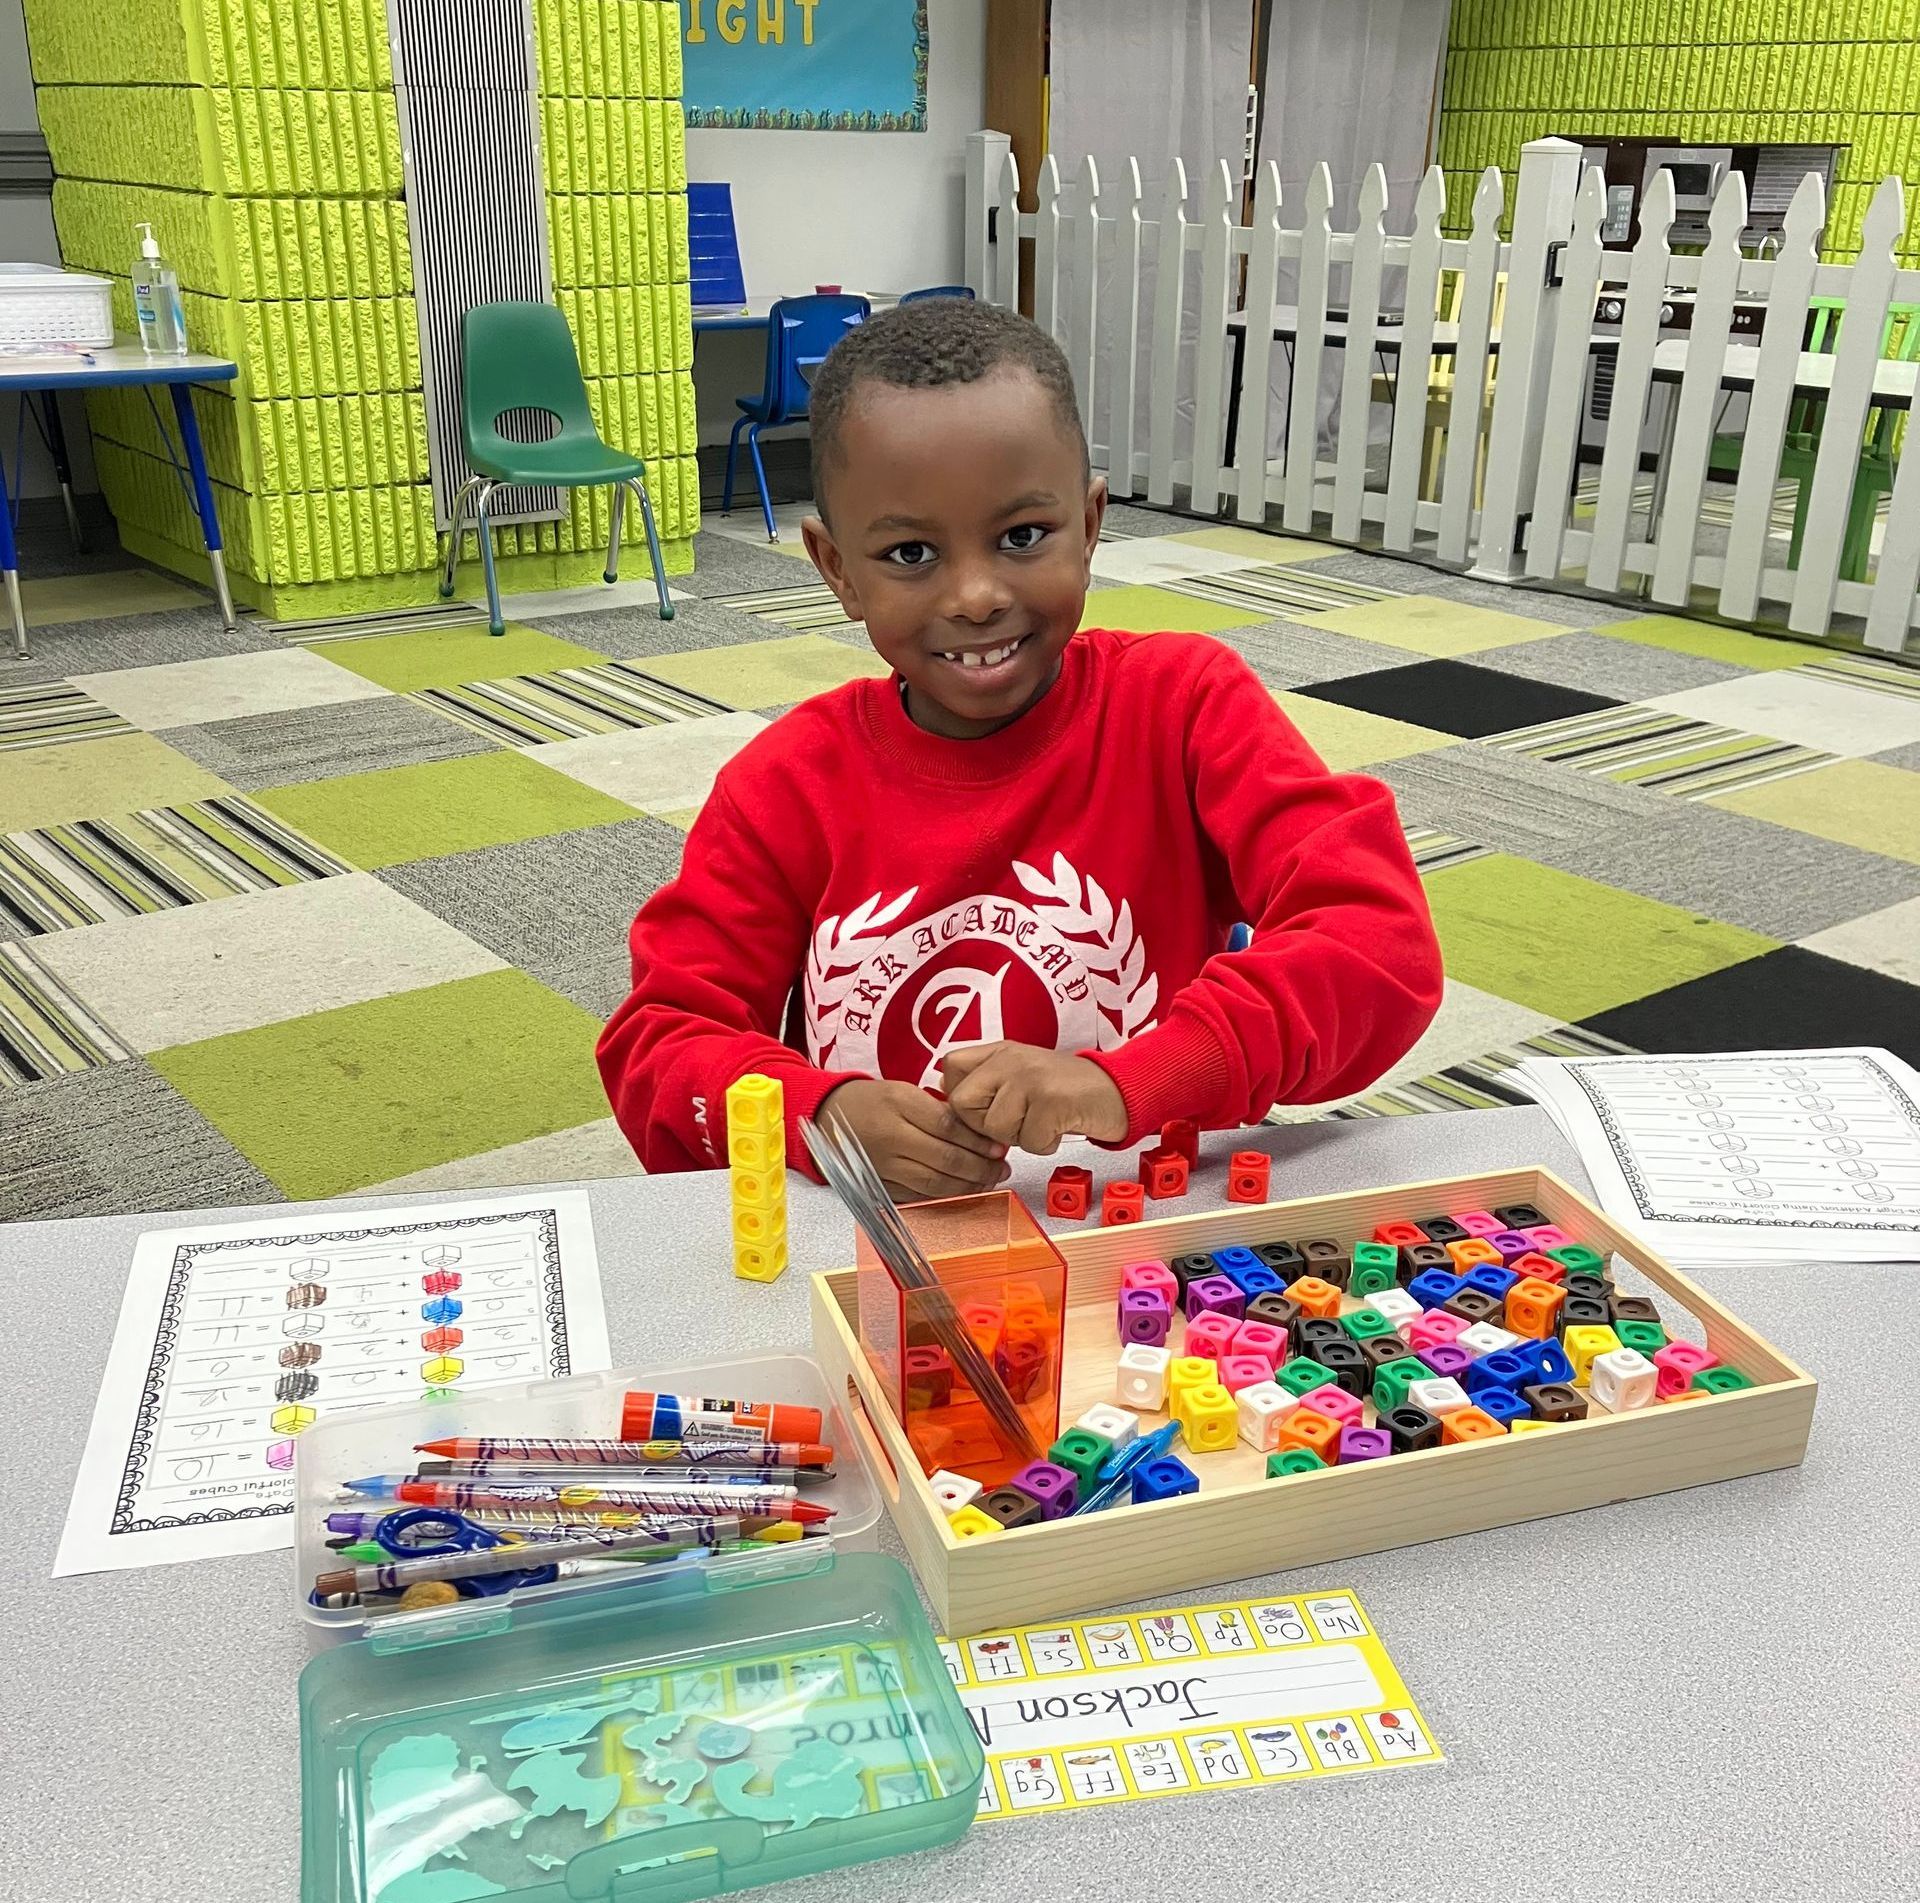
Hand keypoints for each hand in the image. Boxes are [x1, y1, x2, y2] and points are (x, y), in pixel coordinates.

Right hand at [818, 1079, 1009, 1203]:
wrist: (828, 1116)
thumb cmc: (873, 1100)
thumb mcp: (903, 1090)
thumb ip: (938, 1109)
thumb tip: (979, 1130)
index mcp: (898, 1104)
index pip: (948, 1126)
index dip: (978, 1140)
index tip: (999, 1146)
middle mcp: (891, 1136)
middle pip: (945, 1158)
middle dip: (980, 1167)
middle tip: (1002, 1168)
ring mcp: (884, 1164)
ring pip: (934, 1183)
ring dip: (968, 1186)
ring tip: (989, 1181)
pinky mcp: (880, 1184)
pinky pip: (918, 1195)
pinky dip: (945, 1196)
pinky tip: (964, 1191)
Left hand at [940, 1041, 1127, 1153]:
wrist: (1120, 1090)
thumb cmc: (1068, 1091)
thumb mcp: (1022, 1076)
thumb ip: (988, 1082)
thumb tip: (948, 1094)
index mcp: (1001, 1051)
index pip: (950, 1067)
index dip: (961, 1098)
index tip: (986, 1110)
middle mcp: (1012, 1059)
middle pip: (963, 1104)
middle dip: (987, 1126)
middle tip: (1019, 1121)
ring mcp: (1031, 1077)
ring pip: (995, 1128)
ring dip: (1021, 1137)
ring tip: (1044, 1121)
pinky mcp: (1052, 1100)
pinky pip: (1029, 1142)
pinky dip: (1045, 1144)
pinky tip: (1060, 1127)